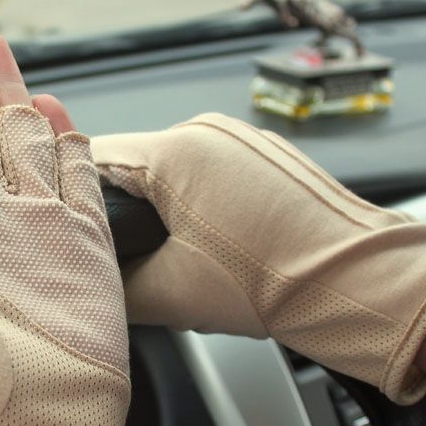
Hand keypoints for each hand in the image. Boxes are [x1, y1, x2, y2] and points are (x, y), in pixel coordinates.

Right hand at [91, 114, 425, 403]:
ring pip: (172, 166)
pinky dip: (198, 199)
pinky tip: (216, 240)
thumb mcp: (170, 294)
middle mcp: (207, 131)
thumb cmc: (273, 284)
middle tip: (132, 253)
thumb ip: (112, 283)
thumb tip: (91, 281)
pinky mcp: (264, 153)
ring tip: (183, 253)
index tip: (72, 223)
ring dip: (162, 204)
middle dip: (124, 206)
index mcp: (175, 153)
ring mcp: (241, 138)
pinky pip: (209, 168)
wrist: (354, 283)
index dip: (75, 194)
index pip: (92, 158)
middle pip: (133, 162)